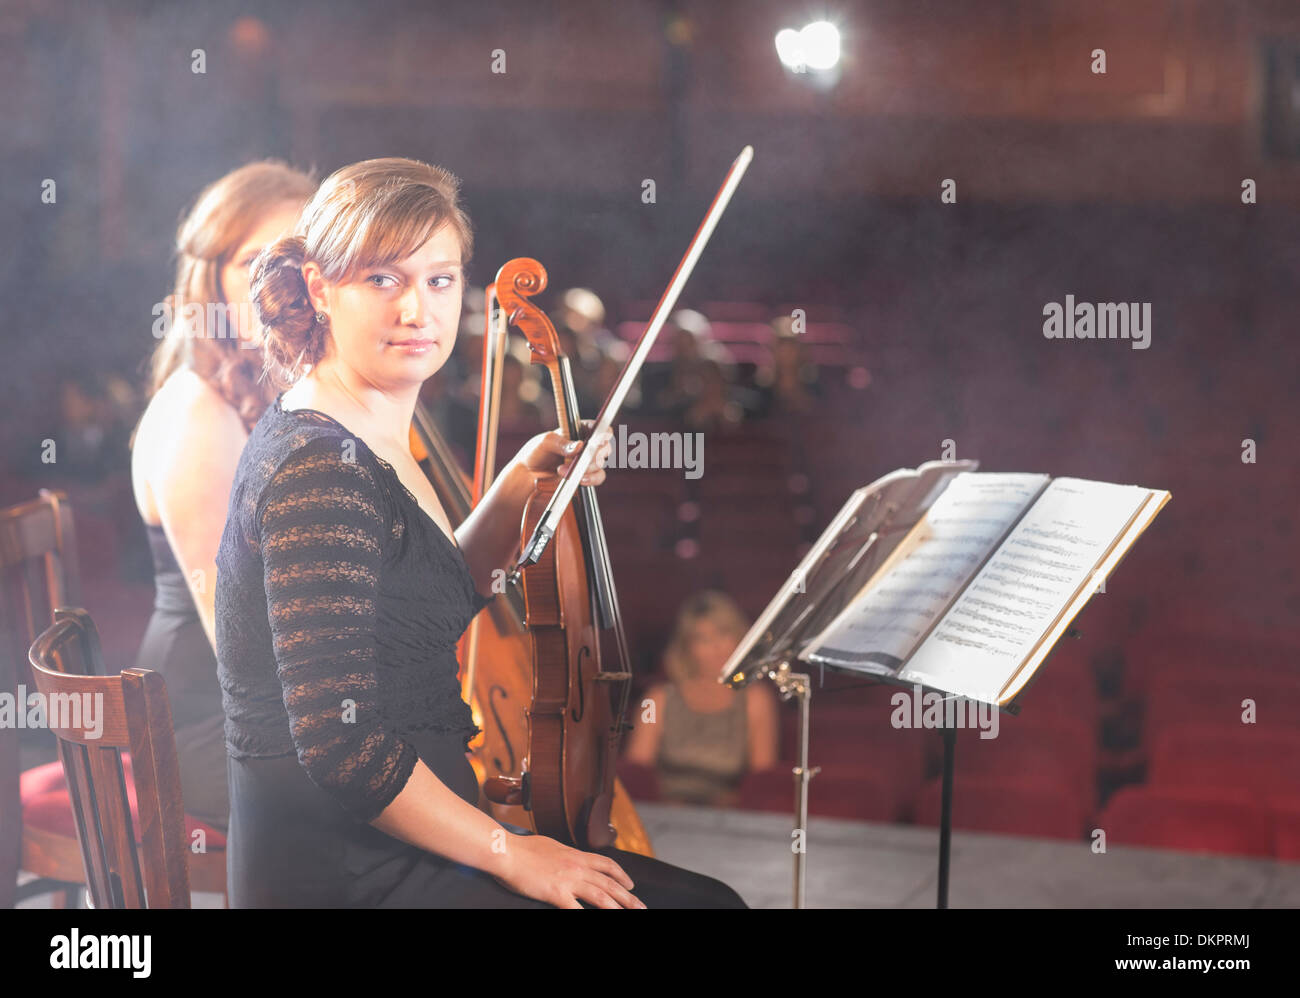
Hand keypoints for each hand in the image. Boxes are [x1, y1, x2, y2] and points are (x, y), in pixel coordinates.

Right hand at [492, 832, 645, 908]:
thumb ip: (565, 854)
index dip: (622, 875)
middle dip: (628, 897)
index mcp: (576, 855)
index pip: (607, 864)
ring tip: (629, 915)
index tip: (631, 884)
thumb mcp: (552, 846)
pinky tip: (595, 920)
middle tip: (641, 907)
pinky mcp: (556, 893)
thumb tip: (569, 856)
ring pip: (601, 896)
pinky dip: (587, 917)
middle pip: (610, 883)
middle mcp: (577, 867)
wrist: (507, 851)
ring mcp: (568, 880)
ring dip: (617, 907)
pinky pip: (577, 910)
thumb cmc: (523, 849)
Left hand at [516, 420, 613, 486]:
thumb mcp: (545, 442)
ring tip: (562, 470)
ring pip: (600, 464)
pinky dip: (591, 479)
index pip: (597, 427)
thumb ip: (562, 443)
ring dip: (584, 468)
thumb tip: (579, 445)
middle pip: (604, 447)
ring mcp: (586, 462)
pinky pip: (598, 478)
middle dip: (593, 454)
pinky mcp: (585, 477)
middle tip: (579, 458)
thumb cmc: (535, 453)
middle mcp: (586, 445)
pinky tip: (579, 479)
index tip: (598, 440)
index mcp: (578, 430)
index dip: (602, 432)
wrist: (528, 475)